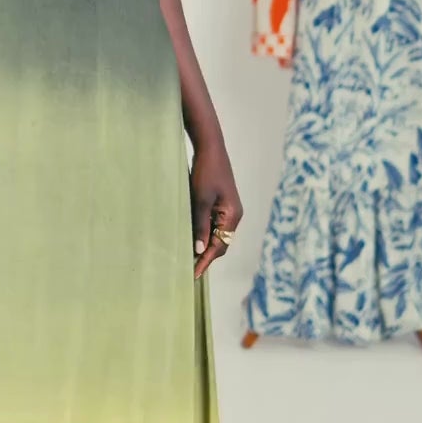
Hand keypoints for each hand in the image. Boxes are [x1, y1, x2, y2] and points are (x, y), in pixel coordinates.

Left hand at [189, 138, 242, 279]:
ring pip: (216, 234)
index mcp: (232, 216)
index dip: (206, 262)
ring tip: (188, 257)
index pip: (220, 247)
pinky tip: (192, 237)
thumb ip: (200, 225)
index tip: (193, 274)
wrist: (210, 147)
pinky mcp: (220, 203)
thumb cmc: (206, 172)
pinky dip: (203, 233)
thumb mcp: (200, 200)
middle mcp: (233, 215)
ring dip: (204, 245)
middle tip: (188, 269)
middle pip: (220, 243)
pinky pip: (213, 224)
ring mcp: (228, 209)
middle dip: (206, 256)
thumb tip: (199, 250)